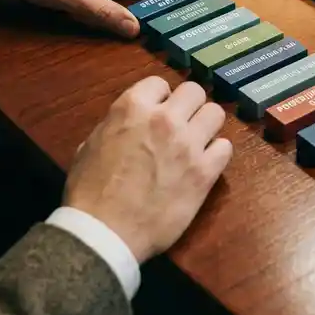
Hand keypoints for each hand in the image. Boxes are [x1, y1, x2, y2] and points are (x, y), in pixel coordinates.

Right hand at [64, 77, 232, 262]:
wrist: (105, 232)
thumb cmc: (89, 191)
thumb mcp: (91, 145)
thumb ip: (116, 125)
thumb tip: (128, 124)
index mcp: (133, 107)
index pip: (159, 83)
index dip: (158, 98)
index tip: (156, 113)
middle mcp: (165, 119)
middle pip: (194, 91)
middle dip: (187, 106)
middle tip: (181, 125)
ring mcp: (188, 144)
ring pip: (215, 113)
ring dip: (206, 125)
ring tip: (196, 142)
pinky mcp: (205, 172)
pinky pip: (226, 148)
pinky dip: (216, 154)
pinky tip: (204, 164)